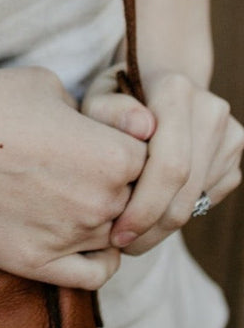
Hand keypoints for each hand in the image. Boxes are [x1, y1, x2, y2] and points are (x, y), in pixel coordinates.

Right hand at [0, 66, 148, 289]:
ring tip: (65, 200)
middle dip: (112, 188)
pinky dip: (95, 260)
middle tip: (74, 171)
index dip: (123, 151)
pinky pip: (93, 275)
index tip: (94, 143)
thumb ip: (94, 114)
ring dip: (100, 223)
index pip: (150, 165)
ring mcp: (70, 236)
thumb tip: (111, 127)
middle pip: (134, 204)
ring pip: (114, 239)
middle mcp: (103, 201)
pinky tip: (75, 238)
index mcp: (118, 157)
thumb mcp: (54, 88)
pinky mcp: (34, 262)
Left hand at [80, 65, 243, 254]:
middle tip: (122, 246)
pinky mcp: (234, 154)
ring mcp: (230, 134)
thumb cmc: (115, 97)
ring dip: (164, 226)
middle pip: (186, 187)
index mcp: (176, 92)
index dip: (144, 207)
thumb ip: (110, 112)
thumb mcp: (97, 98)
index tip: (116, 234)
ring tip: (130, 237)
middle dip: (153, 226)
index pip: (169, 165)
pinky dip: (178, 213)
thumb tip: (143, 128)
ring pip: (198, 198)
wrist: (157, 81)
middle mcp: (210, 111)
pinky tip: (150, 216)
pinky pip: (207, 197)